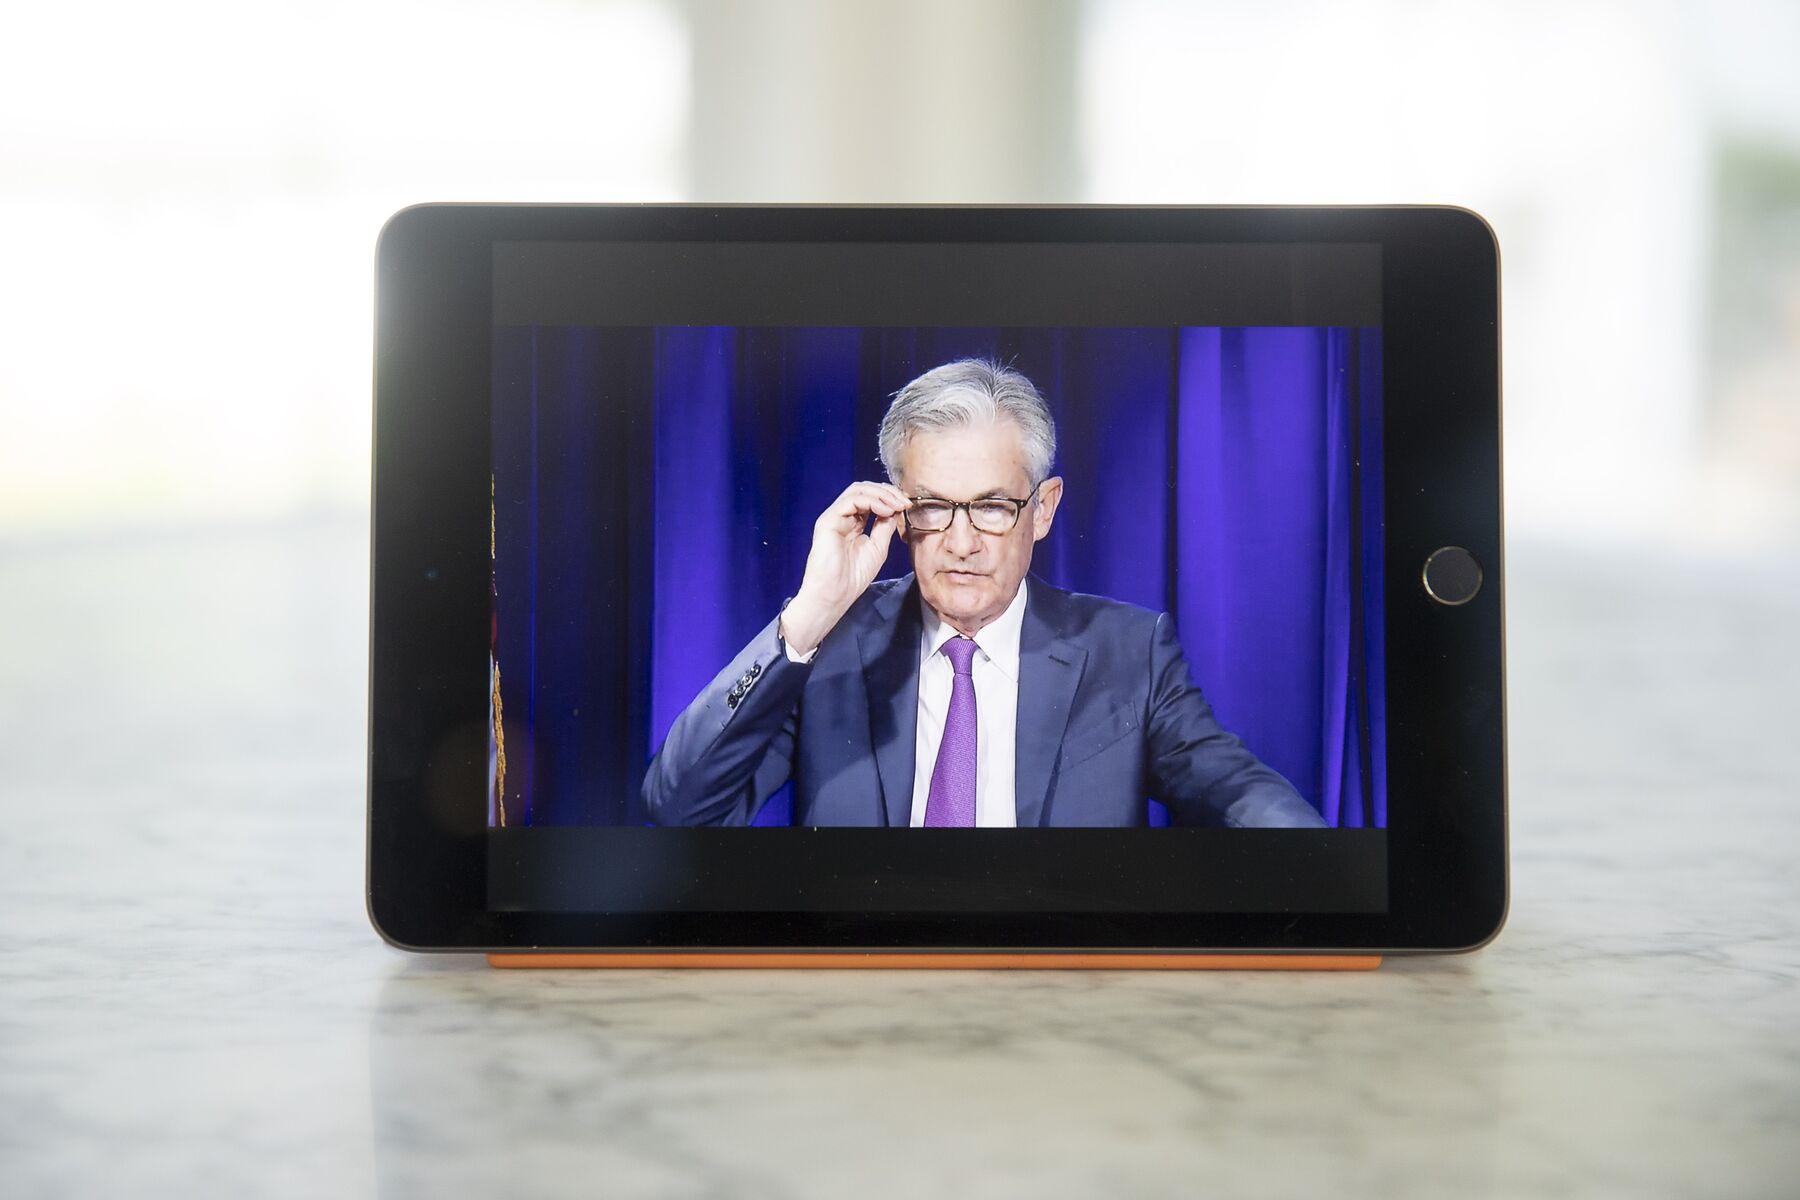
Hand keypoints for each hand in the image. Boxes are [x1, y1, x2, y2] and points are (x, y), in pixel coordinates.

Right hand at [779, 481, 911, 655]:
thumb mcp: (878, 548)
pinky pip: (850, 500)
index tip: (908, 506)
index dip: (890, 498)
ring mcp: (834, 517)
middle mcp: (843, 516)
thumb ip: (885, 527)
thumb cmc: (853, 577)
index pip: (871, 499)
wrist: (834, 594)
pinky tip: (885, 511)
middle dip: (887, 492)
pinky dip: (871, 501)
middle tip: (905, 502)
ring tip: (897, 505)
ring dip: (882, 494)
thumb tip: (896, 509)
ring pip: (857, 490)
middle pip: (864, 489)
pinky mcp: (828, 520)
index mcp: (853, 523)